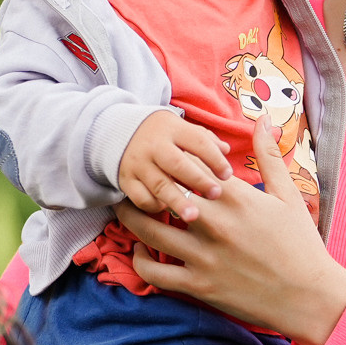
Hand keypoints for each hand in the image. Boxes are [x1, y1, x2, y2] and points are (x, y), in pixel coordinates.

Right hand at [117, 109, 232, 223]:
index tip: (227, 175)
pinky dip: (153, 205)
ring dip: (177, 200)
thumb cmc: (163, 135)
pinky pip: (140, 197)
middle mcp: (153, 145)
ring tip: (194, 216)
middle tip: (216, 194)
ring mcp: (138, 163)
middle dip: (197, 180)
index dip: (214, 158)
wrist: (118, 132)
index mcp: (172, 129)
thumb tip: (226, 151)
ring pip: (159, 184)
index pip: (197, 141)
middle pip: (177, 164)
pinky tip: (167, 210)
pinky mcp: (125, 180)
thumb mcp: (181, 128)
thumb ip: (205, 139)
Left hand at [118, 119, 345, 344]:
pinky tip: (140, 250)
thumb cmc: (300, 243)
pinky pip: (154, 274)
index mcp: (236, 198)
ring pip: (149, 233)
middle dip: (146, 184)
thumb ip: (269, 156)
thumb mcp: (289, 195)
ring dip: (131, 218)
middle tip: (134, 178)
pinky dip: (140, 261)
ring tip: (125, 209)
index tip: (163, 158)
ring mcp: (204, 257)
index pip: (190, 166)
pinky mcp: (199, 286)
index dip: (173, 160)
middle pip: (162, 194)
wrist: (310, 295)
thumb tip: (263, 119)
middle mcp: (215, 225)